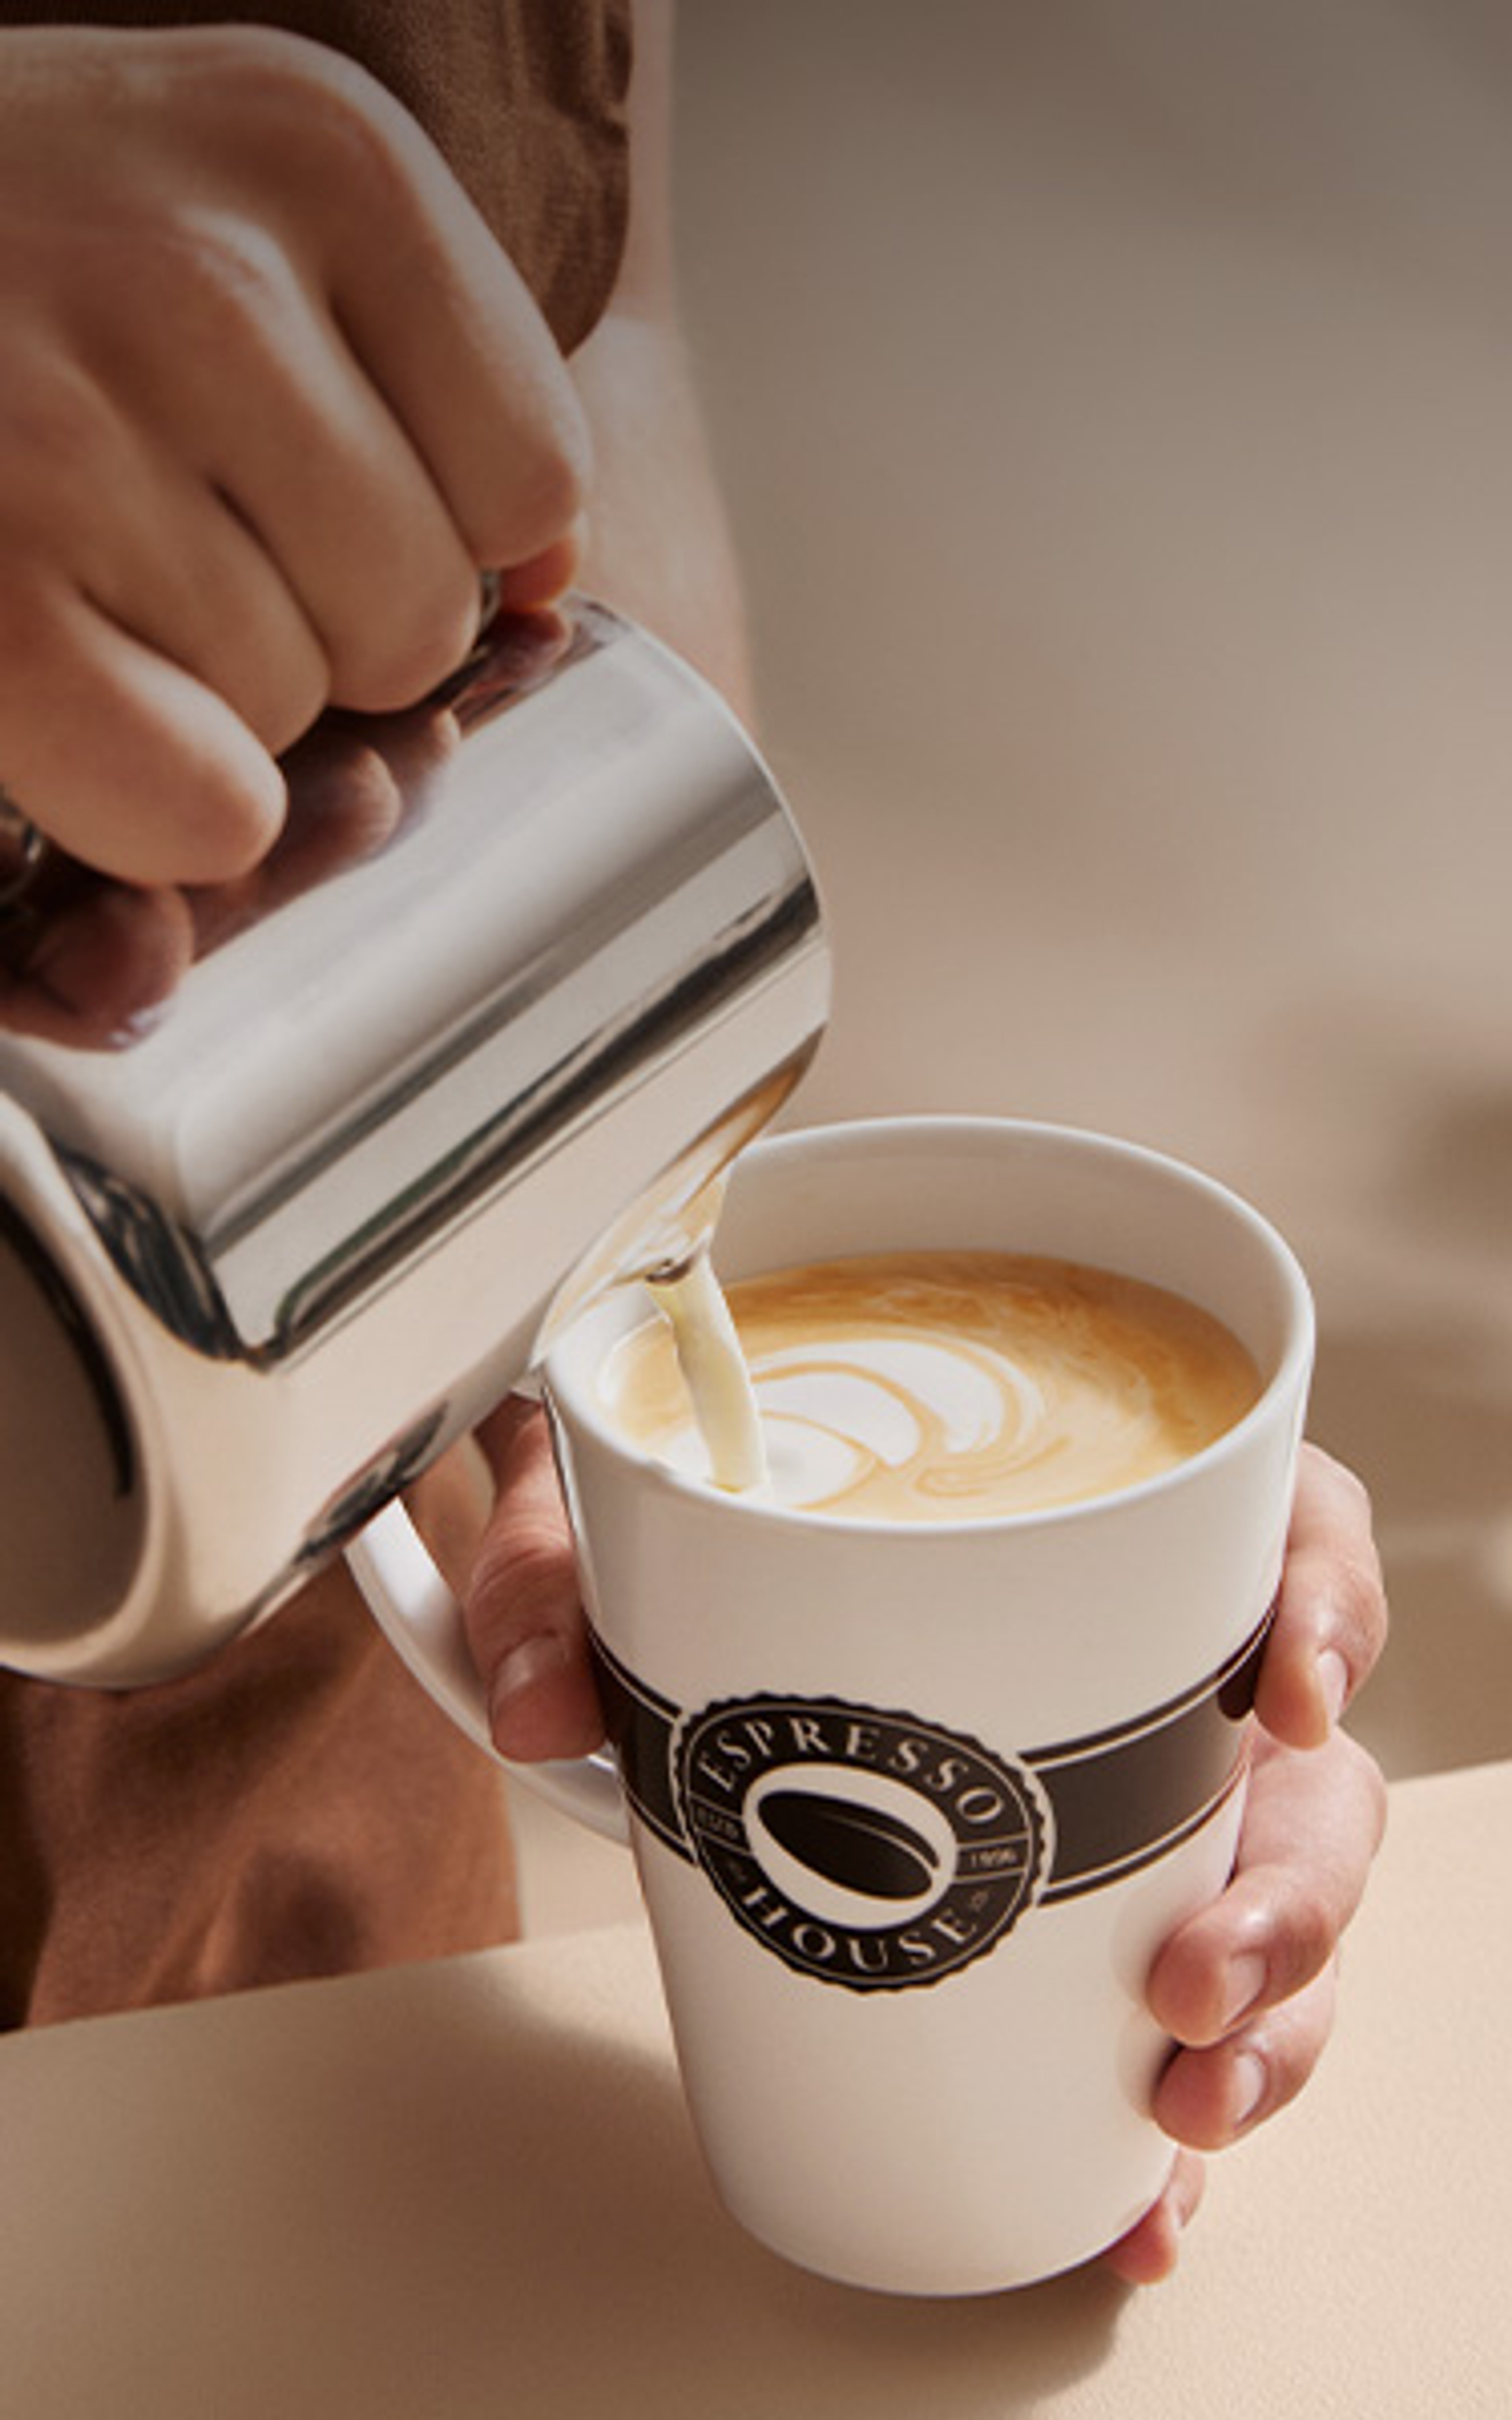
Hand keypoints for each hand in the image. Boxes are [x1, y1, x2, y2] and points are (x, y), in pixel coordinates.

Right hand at [0, 24, 586, 1026]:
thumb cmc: (31, 256)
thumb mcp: (248, 211)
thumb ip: (431, 381)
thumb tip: (550, 577)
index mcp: (322, 157)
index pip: (535, 481)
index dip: (437, 529)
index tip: (305, 481)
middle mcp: (207, 274)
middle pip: (425, 614)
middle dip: (321, 618)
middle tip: (166, 523)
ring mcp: (77, 437)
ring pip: (300, 709)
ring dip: (211, 688)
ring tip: (84, 558)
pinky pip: (205, 808)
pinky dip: (155, 800)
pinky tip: (70, 676)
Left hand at [447, 1421, 1389, 2286]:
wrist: (664, 1605)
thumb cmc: (693, 1528)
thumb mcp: (619, 1524)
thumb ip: (558, 1576)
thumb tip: (544, 1703)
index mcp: (1098, 1531)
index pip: (1280, 1529)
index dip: (1324, 1602)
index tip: (1290, 1694)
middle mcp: (1150, 1673)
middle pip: (1307, 1772)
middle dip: (1289, 1893)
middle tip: (1190, 1976)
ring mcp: (1132, 1803)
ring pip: (1267, 1906)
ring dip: (1265, 2024)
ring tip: (1180, 2101)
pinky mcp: (1081, 1918)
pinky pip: (1172, 2013)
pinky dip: (1159, 2117)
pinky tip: (1137, 2195)